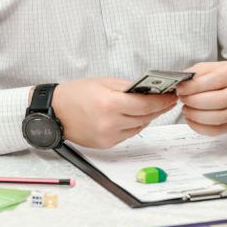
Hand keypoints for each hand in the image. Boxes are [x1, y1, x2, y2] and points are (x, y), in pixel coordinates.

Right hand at [51, 77, 178, 148]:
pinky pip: (128, 134)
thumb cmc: (76, 94)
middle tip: (168, 100)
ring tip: (154, 107)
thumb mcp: (103, 82)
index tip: (171, 96)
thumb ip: (128, 87)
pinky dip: (135, 125)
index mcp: (109, 104)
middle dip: (158, 108)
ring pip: (139, 127)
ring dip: (148, 117)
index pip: (145, 105)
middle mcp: (109, 123)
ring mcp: (108, 136)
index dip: (161, 101)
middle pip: (145, 117)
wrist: (55, 112)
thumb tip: (150, 90)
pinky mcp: (106, 144)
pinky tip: (136, 117)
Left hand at [176, 61, 226, 135]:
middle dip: (195, 101)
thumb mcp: (207, 68)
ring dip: (197, 115)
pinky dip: (200, 127)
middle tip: (182, 99)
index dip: (196, 86)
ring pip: (219, 117)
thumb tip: (181, 85)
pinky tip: (191, 120)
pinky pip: (218, 130)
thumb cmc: (218, 75)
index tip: (181, 88)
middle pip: (219, 101)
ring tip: (185, 109)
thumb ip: (194, 75)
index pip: (216, 80)